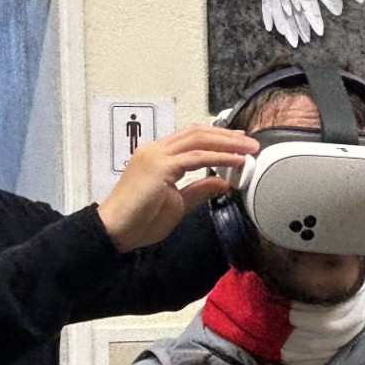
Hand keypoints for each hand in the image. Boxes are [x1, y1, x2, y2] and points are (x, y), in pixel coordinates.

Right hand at [97, 125, 257, 252]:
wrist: (115, 231)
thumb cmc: (139, 221)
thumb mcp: (177, 203)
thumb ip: (199, 190)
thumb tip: (222, 182)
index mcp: (157, 155)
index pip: (191, 138)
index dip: (216, 137)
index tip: (238, 142)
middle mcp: (156, 150)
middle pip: (197, 133)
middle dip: (226, 136)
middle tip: (250, 143)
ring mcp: (157, 155)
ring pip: (198, 140)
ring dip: (227, 143)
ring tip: (249, 149)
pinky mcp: (160, 167)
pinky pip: (197, 158)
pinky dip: (220, 158)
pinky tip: (236, 162)